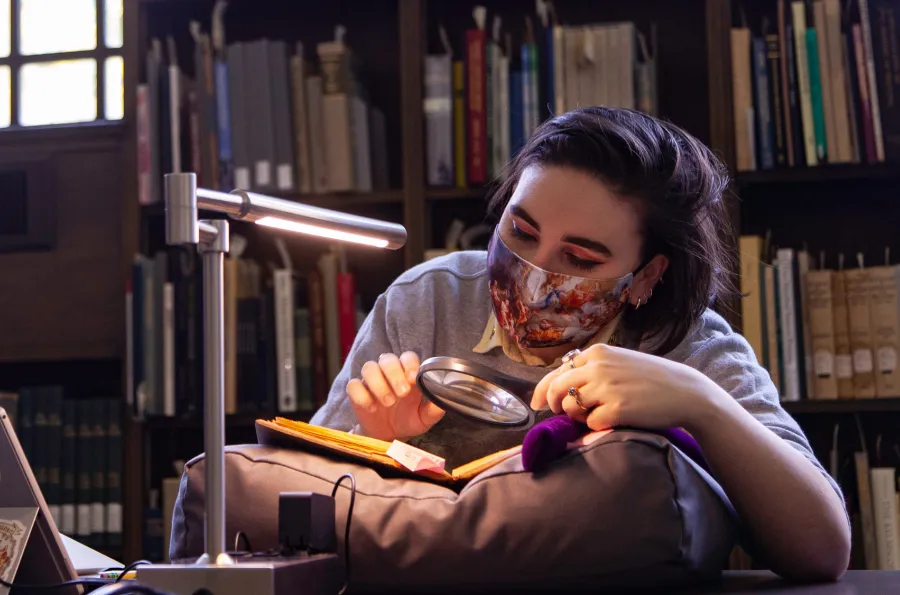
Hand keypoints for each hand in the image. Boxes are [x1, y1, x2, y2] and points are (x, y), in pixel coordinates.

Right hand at [346, 352, 444, 441]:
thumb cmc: (408, 420)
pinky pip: (353, 385)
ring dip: (378, 383)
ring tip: (388, 402)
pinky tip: (371, 407)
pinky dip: (361, 395)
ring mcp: (371, 382)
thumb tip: (445, 400)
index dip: (410, 364)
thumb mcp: (424, 418)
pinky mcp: (356, 393)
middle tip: (402, 394)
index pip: (407, 357)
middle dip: (395, 374)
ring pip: (369, 367)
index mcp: (406, 374)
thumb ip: (434, 409)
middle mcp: (388, 373)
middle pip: (387, 359)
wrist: (388, 436)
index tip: (414, 379)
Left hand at [530, 344, 719, 432]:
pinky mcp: (616, 409)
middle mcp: (598, 367)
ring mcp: (606, 388)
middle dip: (552, 404)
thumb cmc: (652, 379)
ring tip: (595, 415)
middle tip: (559, 414)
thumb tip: (560, 388)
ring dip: (576, 416)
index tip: (536, 403)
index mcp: (597, 353)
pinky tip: (613, 420)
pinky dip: (596, 426)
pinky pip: (589, 423)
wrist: (685, 392)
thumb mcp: (620, 363)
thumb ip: (592, 370)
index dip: (543, 389)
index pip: (558, 371)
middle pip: (557, 388)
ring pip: (570, 406)